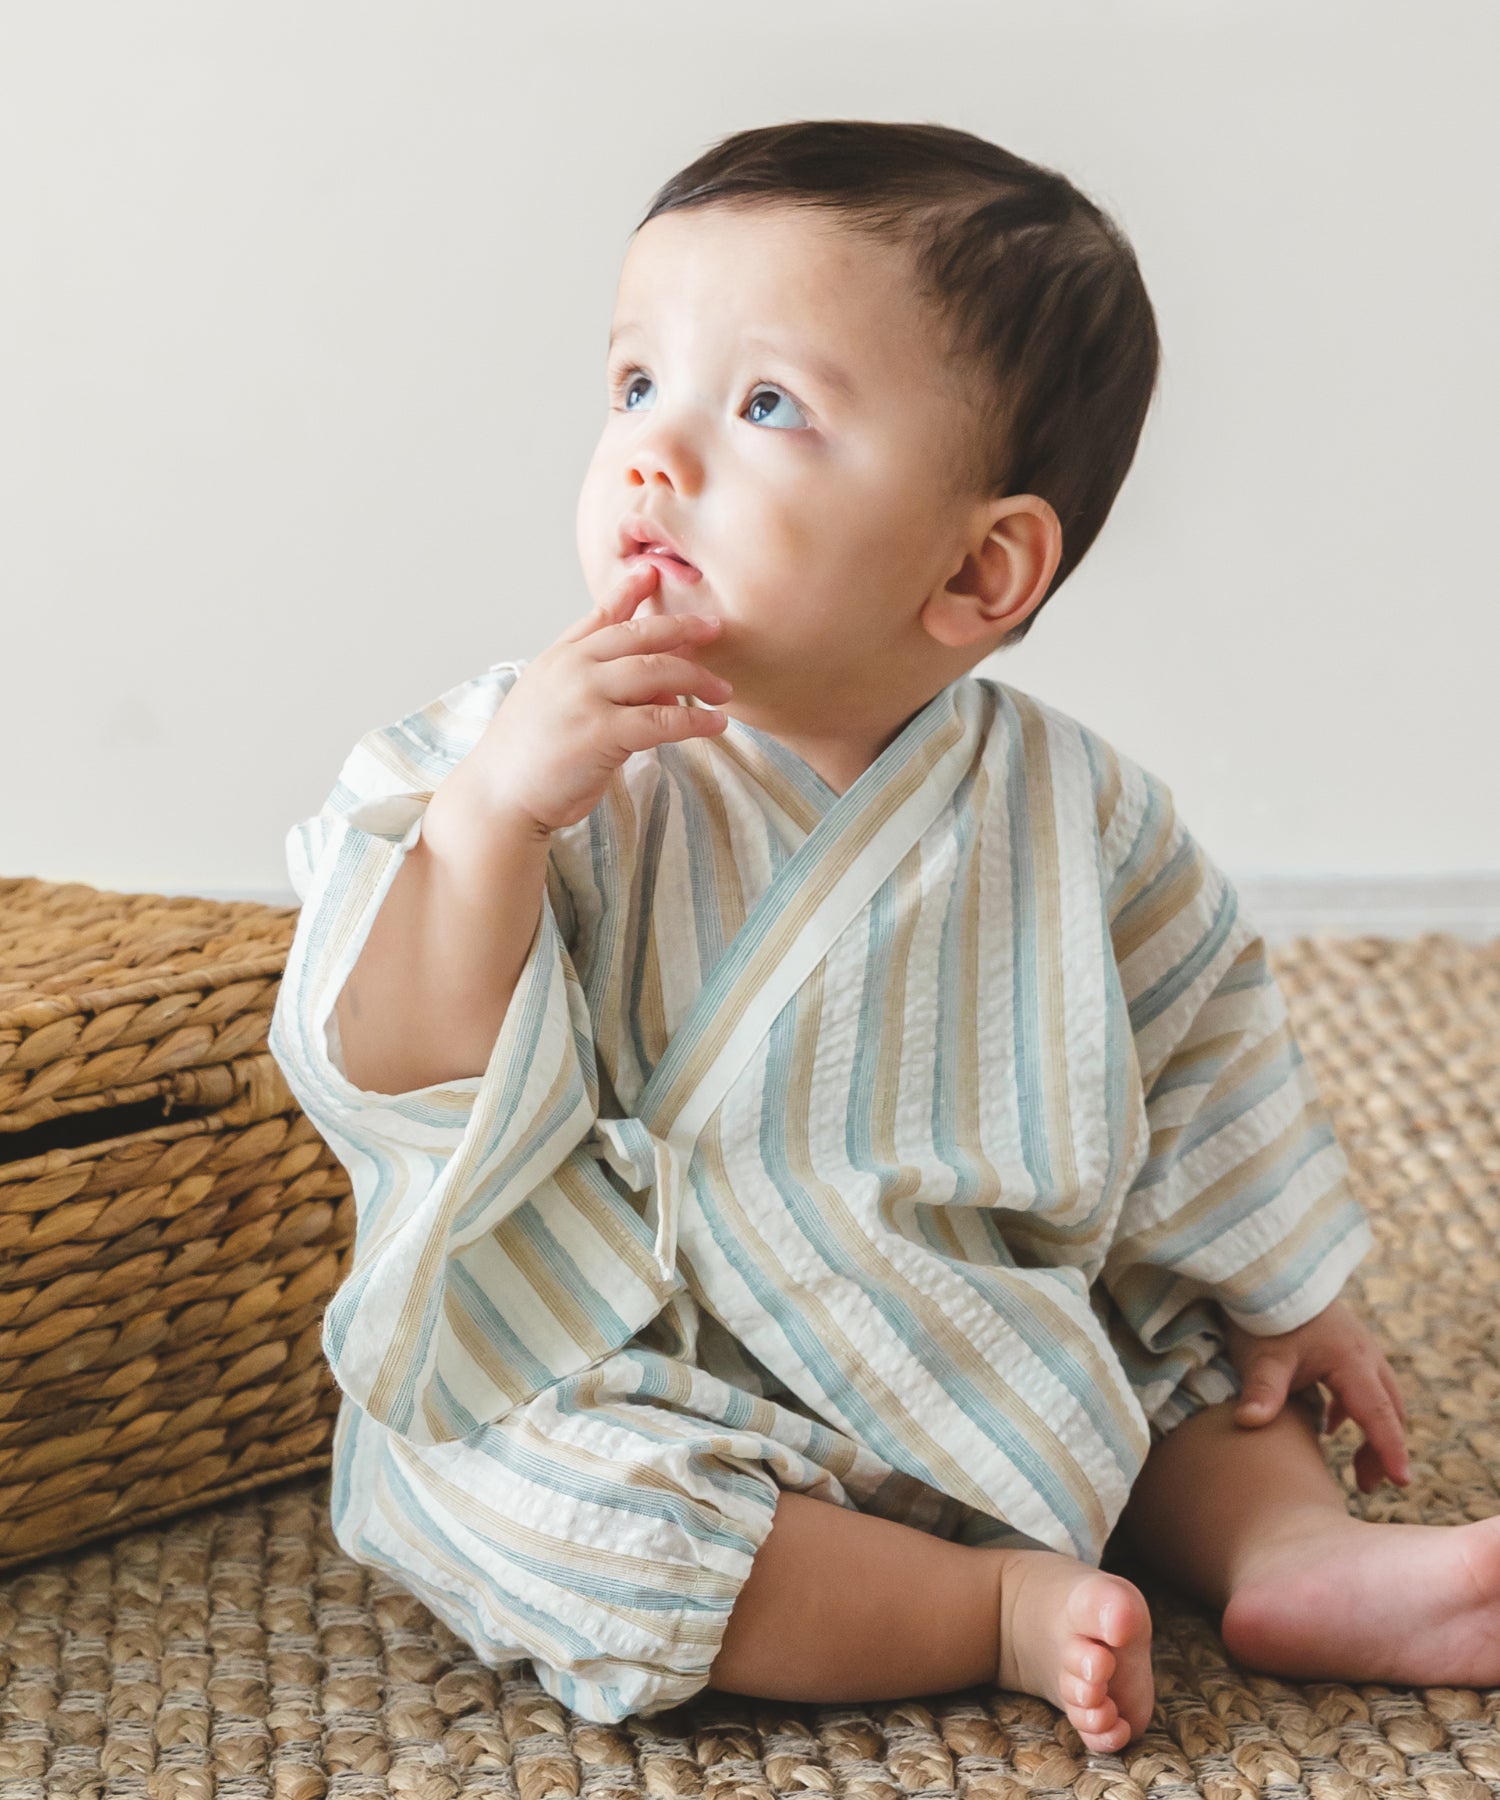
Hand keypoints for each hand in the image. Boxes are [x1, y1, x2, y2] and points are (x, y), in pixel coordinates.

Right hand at [466, 560, 733, 834]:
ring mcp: (585, 697)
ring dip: (696, 679)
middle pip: (638, 635)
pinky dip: (694, 721)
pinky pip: (661, 720)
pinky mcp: (600, 732)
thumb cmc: (529, 758)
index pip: (599, 617)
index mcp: (558, 658)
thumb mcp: (557, 707)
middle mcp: (572, 668)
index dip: (628, 592)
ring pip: (655, 672)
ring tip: (722, 690)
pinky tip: (715, 724)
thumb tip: (664, 691)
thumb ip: (606, 691)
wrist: (499, 795)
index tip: (651, 571)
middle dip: (681, 628)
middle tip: (714, 627)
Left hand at [1223, 1297, 1411, 1493]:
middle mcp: (1364, 1354)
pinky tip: (1329, 1423)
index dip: (1389, 1451)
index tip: (1402, 1483)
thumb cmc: (1264, 1312)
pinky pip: (1362, 1384)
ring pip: (1379, 1397)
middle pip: (1389, 1410)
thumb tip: (1249, 1423)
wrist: (1265, 1269)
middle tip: (1366, 1485)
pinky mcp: (1342, 1342)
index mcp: (1352, 1361)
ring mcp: (1357, 1346)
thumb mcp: (1262, 1355)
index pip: (1379, 1415)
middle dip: (1383, 1449)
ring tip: (1355, 1465)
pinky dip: (1355, 1409)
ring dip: (1373, 1430)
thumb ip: (1262, 1390)